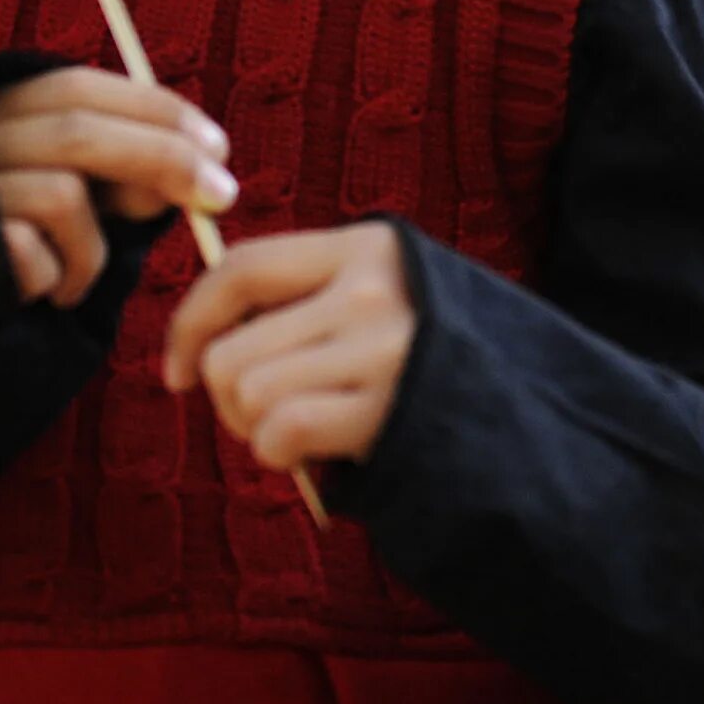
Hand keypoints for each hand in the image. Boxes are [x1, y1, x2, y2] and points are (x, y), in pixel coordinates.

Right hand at [0, 66, 234, 308]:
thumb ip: (126, 173)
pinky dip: (58, 280)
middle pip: (77, 130)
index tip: (218, 147)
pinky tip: (42, 295)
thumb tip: (199, 168)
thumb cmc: (20, 246)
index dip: (154, 111)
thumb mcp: (80, 198)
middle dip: (163, 159)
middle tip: (222, 198)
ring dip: (92, 249)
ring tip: (77, 277)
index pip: (79, 88)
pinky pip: (33, 253)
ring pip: (62, 195)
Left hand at [162, 222, 413, 470]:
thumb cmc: (432, 368)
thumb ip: (312, 298)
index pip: (242, 268)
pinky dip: (281, 454)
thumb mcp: (383, 302)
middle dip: (229, 401)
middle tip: (270, 419)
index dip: (189, 323)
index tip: (175, 371)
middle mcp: (373, 287)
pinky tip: (316, 456)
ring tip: (303, 435)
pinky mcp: (389, 405)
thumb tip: (201, 333)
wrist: (528, 418)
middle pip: (229, 350)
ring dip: (257, 431)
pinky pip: (281, 429)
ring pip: (247, 391)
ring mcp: (383, 345)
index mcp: (368, 246)